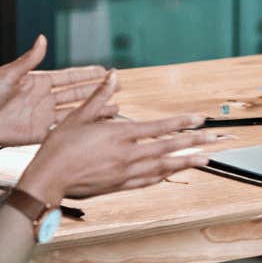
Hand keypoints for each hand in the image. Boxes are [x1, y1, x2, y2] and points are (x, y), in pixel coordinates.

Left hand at [0, 35, 113, 146]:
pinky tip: (95, 128)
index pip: (68, 77)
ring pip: (75, 112)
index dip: (86, 74)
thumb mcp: (8, 74)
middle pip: (77, 94)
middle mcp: (44, 99)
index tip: (104, 70)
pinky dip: (80, 128)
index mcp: (37, 82)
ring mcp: (43, 116)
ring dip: (94, 110)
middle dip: (97, 90)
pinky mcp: (40, 133)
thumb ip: (29, 60)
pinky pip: (64, 130)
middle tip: (117, 86)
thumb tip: (42, 39)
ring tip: (115, 109)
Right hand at [17, 77, 215, 202]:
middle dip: (192, 142)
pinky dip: (163, 176)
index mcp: (118, 135)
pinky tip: (172, 173)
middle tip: (213, 140)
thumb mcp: (78, 117)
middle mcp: (127, 155)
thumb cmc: (59, 147)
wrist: (48, 180)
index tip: (199, 120)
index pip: (158, 128)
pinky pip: (147, 181)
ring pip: (162, 167)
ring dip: (184, 161)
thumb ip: (99, 97)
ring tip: (203, 159)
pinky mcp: (119, 186)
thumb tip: (113, 76)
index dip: (180, 123)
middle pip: (167, 148)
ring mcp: (125, 173)